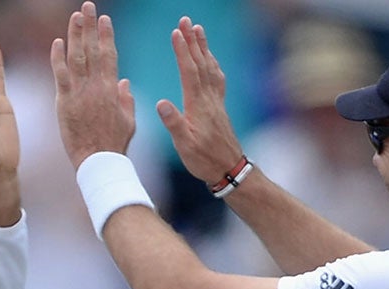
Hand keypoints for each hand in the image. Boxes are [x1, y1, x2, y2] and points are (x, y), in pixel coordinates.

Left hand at [52, 3, 135, 167]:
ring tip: (75, 16)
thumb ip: (126, 99)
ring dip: (75, 35)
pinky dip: (58, 58)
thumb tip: (124, 81)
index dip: (106, 35)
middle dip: (90, 26)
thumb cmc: (114, 145)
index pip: (109, 55)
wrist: (99, 162)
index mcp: (112, 89)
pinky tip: (57, 42)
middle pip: (92, 50)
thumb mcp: (128, 120)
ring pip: (77, 57)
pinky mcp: (64, 103)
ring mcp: (79, 93)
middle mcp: (96, 86)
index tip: (104, 19)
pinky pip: (60, 76)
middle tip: (88, 6)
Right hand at [159, 16, 246, 186]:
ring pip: (210, 67)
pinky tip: (210, 58)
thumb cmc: (203, 159)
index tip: (176, 33)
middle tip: (186, 21)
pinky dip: (212, 63)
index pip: (189, 72)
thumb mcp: (184, 145)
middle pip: (200, 63)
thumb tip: (161, 102)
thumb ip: (173, 123)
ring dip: (203, 47)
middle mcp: (208, 98)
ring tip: (198, 30)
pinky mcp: (219, 106)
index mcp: (197, 105)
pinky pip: (216, 78)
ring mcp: (216, 101)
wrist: (228, 168)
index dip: (182, 52)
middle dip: (192, 41)